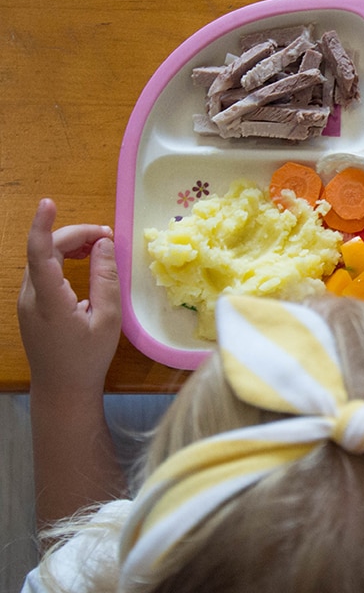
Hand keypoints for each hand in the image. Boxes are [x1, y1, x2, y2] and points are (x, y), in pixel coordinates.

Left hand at [18, 198, 120, 396]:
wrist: (62, 389)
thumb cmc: (88, 358)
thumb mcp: (108, 319)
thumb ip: (106, 278)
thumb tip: (104, 244)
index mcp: (49, 300)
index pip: (40, 253)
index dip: (43, 225)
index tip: (48, 203)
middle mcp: (30, 296)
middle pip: (45, 250)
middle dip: (75, 234)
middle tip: (109, 236)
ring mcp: (26, 300)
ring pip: (43, 258)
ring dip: (71, 244)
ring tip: (101, 245)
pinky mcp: (30, 304)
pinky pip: (43, 270)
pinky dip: (64, 257)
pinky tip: (85, 260)